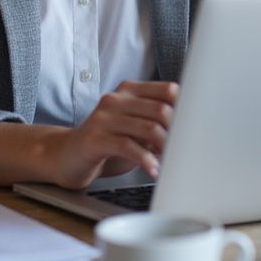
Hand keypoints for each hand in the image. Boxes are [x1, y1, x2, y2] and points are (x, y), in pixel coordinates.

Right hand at [50, 80, 178, 188]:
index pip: (168, 90)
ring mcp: (103, 117)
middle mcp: (116, 100)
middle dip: (177, 133)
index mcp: (129, 91)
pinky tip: (152, 170)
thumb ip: (155, 125)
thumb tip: (189, 131)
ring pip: (148, 127)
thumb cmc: (105, 144)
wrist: (65, 156)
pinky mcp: (94, 138)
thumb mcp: (133, 130)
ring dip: (164, 148)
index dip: (186, 109)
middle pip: (161, 109)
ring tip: (168, 161)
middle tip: (183, 150)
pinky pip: (128, 146)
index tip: (195, 128)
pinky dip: (145, 160)